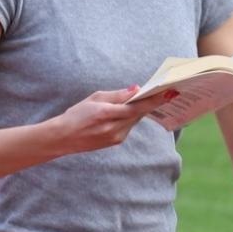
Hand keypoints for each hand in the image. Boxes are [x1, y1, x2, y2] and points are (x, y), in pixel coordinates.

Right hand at [54, 86, 178, 153]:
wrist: (63, 137)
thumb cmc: (76, 114)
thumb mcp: (95, 98)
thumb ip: (117, 95)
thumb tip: (136, 89)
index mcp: (107, 113)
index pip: (137, 106)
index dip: (155, 100)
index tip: (169, 93)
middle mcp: (114, 128)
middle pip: (139, 113)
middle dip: (148, 102)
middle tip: (160, 91)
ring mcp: (115, 137)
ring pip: (134, 120)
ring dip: (137, 110)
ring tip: (141, 100)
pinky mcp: (115, 142)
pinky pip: (128, 126)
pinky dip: (129, 118)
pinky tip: (126, 112)